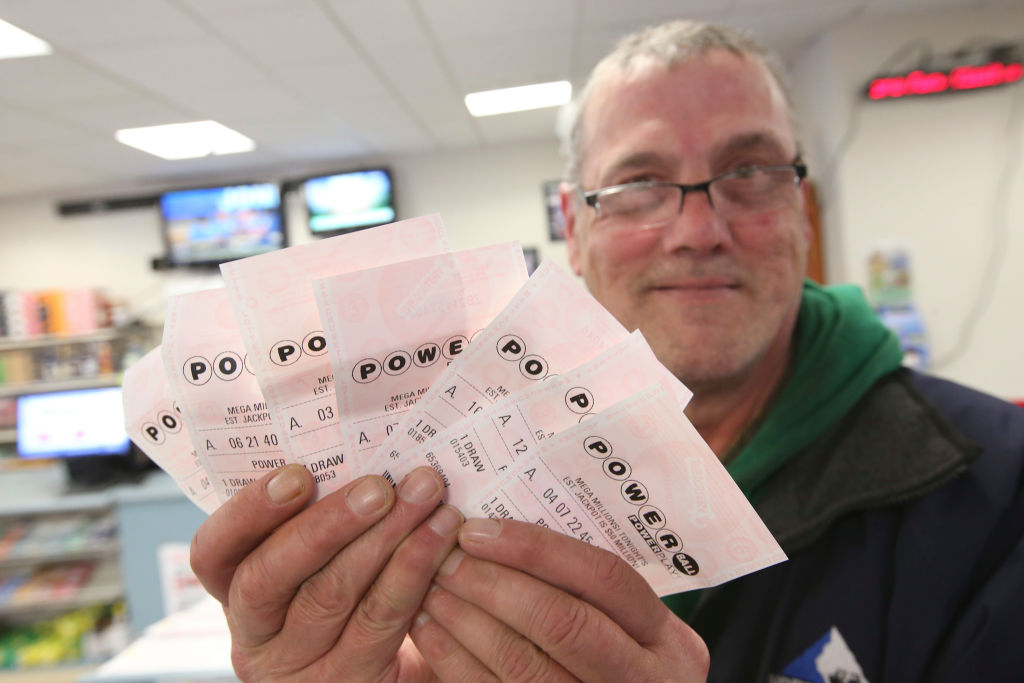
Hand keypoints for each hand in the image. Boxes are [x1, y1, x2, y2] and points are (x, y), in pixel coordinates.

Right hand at [190, 463, 461, 681]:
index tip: (298, 475)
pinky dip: (413, 572)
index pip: (214, 553)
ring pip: (330, 595)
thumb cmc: (360, 589)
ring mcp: (299, 666)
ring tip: (425, 497)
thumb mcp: (326, 556)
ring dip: (383, 538)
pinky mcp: (349, 682)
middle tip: (379, 486)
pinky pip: (379, 622)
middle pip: (269, 576)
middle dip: (327, 524)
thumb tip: (363, 437)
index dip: (248, 512)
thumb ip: (324, 511)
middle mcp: (256, 636)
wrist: (397, 668)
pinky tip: (441, 537)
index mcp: (238, 590)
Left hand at [409, 518, 708, 681]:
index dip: (537, 549)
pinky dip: (455, 661)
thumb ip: (595, 593)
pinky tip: (429, 633)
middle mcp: (644, 680)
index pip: (604, 577)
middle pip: (564, 621)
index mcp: (669, 642)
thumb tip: (513, 522)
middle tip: (446, 557)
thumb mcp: (634, 633)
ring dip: (466, 621)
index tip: (479, 529)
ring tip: (430, 588)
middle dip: (495, 583)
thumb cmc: (620, 666)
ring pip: (523, 663)